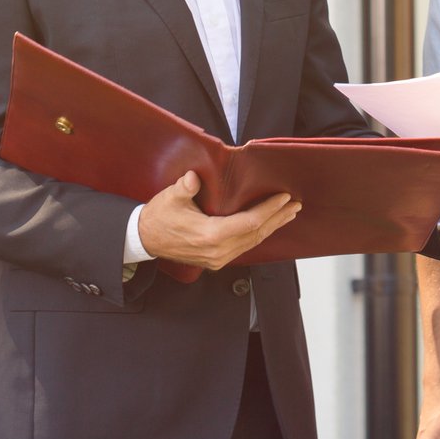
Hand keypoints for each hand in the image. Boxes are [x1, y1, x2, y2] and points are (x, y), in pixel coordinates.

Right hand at [137, 170, 297, 270]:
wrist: (145, 239)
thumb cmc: (158, 217)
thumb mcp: (170, 198)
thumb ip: (184, 188)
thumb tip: (193, 178)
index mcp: (210, 236)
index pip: (249, 223)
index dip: (269, 210)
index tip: (284, 198)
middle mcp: (218, 251)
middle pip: (256, 234)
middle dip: (278, 218)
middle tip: (294, 205)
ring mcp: (218, 258)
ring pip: (253, 242)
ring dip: (272, 227)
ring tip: (288, 214)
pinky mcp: (217, 260)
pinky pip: (244, 247)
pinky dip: (258, 235)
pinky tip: (268, 226)